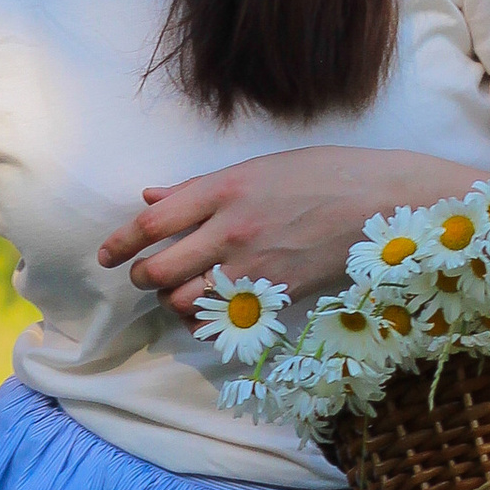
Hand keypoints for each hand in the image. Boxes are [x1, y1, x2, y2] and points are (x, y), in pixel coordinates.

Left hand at [99, 144, 487, 316]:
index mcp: (223, 189)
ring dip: (173, 302)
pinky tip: (213, 312)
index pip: (152, 223)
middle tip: (144, 276)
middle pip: (158, 270)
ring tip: (181, 293)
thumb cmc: (324, 174)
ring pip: (184, 302)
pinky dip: (207, 323)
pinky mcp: (276, 294)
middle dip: (142, 277)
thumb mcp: (258, 167)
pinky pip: (222, 323)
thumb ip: (199, 189)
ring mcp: (253, 265)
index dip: (120, 242)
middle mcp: (230, 229)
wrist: (383, 201)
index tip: (106, 255)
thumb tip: (151, 198)